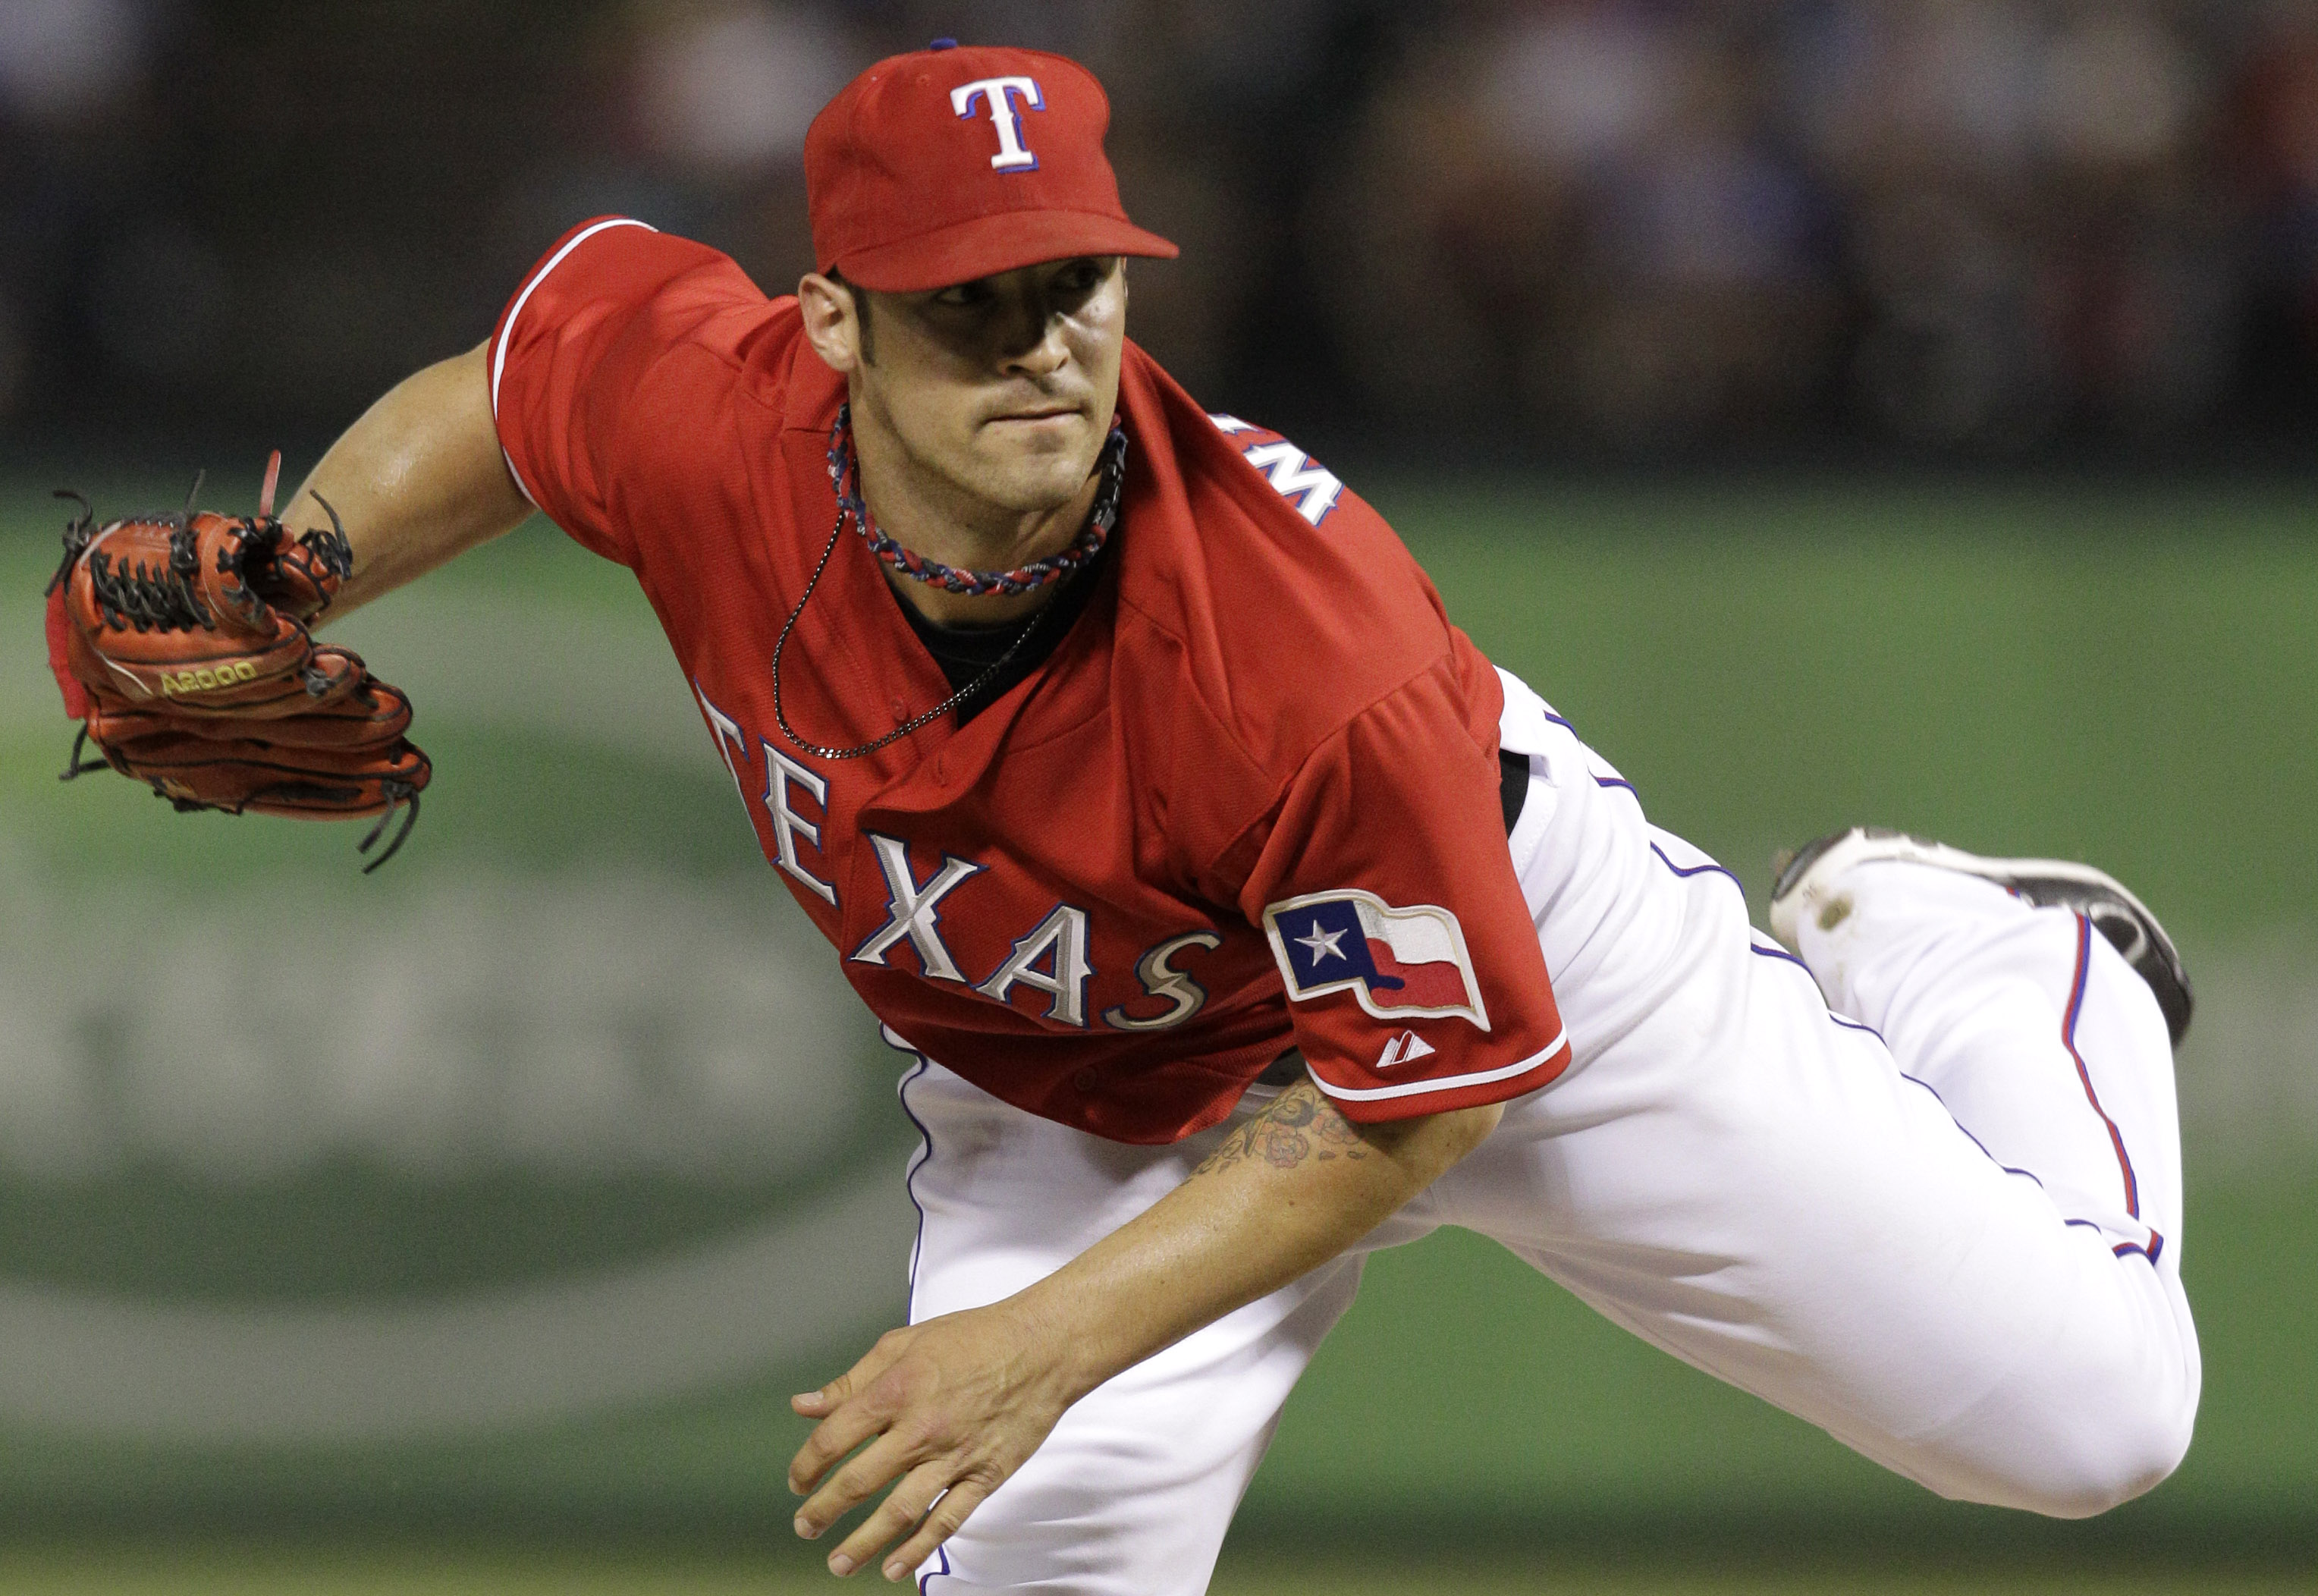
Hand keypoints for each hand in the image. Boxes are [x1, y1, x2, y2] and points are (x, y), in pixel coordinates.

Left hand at [788, 1300, 1083, 1581]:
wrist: (1042, 1348)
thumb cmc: (973, 1338)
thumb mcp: (903, 1343)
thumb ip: (851, 1381)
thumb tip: (804, 1405)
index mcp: (896, 1390)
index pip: (834, 1438)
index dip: (807, 1465)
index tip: (798, 1481)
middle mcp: (920, 1428)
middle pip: (859, 1481)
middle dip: (824, 1510)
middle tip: (805, 1527)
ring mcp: (954, 1456)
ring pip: (900, 1511)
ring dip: (864, 1542)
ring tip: (838, 1563)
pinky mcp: (985, 1475)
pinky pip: (948, 1520)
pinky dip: (920, 1548)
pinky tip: (895, 1566)